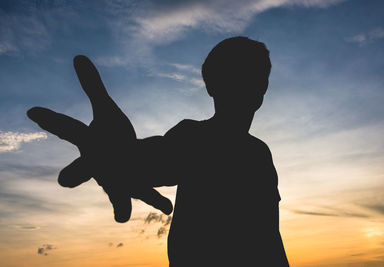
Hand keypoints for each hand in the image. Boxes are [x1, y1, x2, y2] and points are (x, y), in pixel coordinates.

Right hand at [27, 55, 172, 222]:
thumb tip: (78, 56)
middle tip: (63, 180)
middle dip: (74, 174)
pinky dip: (157, 201)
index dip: (51, 120)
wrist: (127, 165)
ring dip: (120, 203)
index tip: (33, 110)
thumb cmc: (112, 138)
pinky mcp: (139, 188)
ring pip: (116, 194)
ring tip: (121, 216)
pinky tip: (168, 207)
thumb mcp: (106, 110)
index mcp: (89, 143)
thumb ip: (93, 86)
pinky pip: (148, 195)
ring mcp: (119, 181)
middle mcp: (98, 166)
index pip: (68, 129)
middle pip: (82, 170)